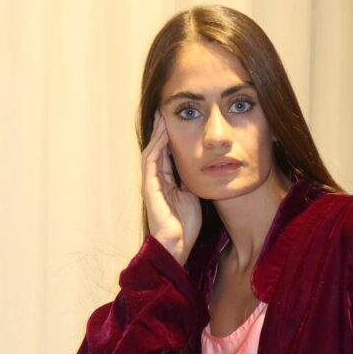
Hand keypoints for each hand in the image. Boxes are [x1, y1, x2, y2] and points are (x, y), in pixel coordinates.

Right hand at [141, 112, 201, 264]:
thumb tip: (203, 166)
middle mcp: (157, 180)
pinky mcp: (149, 187)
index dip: (171, 137)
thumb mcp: (193, 196)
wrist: (177, 244)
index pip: (167, 153)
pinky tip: (163, 134)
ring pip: (152, 151)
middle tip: (166, 110)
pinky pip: (151, 162)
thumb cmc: (186, 225)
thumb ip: (193, 181)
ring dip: (157, 133)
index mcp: (167, 182)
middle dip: (161, 129)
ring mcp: (151, 183)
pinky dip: (157, 147)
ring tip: (162, 116)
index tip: (178, 120)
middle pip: (158, 148)